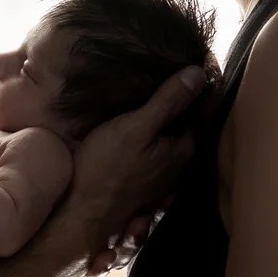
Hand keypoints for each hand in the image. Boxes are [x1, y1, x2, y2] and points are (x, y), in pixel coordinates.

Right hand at [52, 67, 204, 271]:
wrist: (79, 214)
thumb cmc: (105, 169)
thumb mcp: (136, 127)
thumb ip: (168, 101)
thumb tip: (198, 73)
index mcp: (181, 150)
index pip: (199, 112)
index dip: (196, 88)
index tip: (195, 63)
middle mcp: (175, 167)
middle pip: (183, 128)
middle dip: (180, 106)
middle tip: (169, 76)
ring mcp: (158, 179)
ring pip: (167, 144)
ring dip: (163, 124)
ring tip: (150, 98)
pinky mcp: (139, 186)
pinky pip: (152, 157)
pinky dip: (150, 141)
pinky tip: (134, 130)